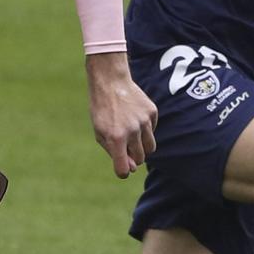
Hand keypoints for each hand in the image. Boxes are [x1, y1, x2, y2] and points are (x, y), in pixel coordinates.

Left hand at [85, 51, 156, 177]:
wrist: (111, 82)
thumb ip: (114, 152)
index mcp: (116, 138)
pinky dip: (145, 130)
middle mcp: (132, 130)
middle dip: (133, 157)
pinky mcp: (152, 112)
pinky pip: (153, 130)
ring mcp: (144, 121)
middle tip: (124, 145)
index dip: (122, 171)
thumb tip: (132, 168)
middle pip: (140, 159)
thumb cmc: (102, 110)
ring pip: (150, 147)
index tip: (120, 167)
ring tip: (132, 135)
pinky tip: (135, 118)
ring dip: (142, 146)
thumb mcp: (100, 132)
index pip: (123, 168)